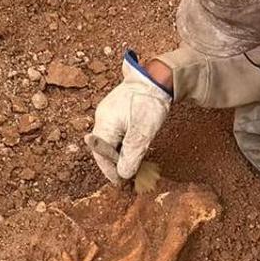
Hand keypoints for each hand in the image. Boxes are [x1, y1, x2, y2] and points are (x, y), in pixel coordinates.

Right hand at [86, 51, 171, 183]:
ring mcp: (108, 112)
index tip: (121, 183)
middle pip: (103, 148)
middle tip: (127, 177)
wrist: (158, 78)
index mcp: (104, 123)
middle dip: (114, 164)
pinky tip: (132, 149)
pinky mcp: (116, 110)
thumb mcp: (142, 133)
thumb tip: (123, 174)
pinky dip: (122, 144)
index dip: (110, 171)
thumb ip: (131, 155)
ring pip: (109, 140)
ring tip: (131, 165)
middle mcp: (101, 117)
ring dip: (119, 154)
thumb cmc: (150, 103)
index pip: (100, 155)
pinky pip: (115, 132)